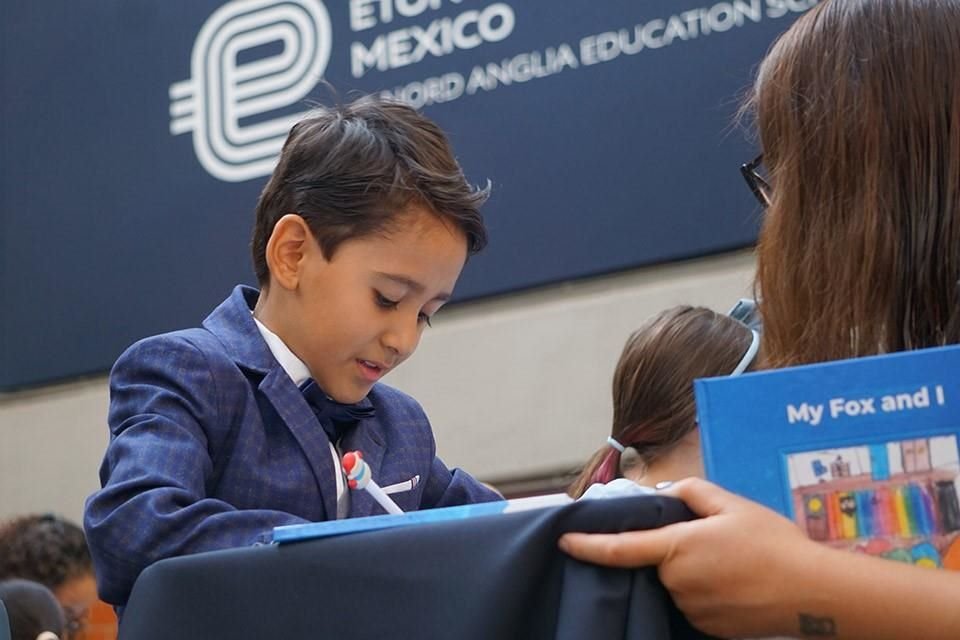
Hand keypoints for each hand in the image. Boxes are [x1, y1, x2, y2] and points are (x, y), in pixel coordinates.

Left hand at [559, 478, 824, 637]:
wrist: (813, 594)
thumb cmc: (773, 544)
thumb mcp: (732, 505)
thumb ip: (692, 492)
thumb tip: (667, 494)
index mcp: (677, 550)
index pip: (619, 549)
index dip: (587, 545)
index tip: (565, 541)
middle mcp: (677, 584)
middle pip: (658, 562)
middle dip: (674, 549)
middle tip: (715, 539)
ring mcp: (692, 611)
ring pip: (677, 584)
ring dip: (692, 571)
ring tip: (734, 561)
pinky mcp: (708, 629)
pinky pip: (694, 603)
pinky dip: (707, 591)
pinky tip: (736, 582)